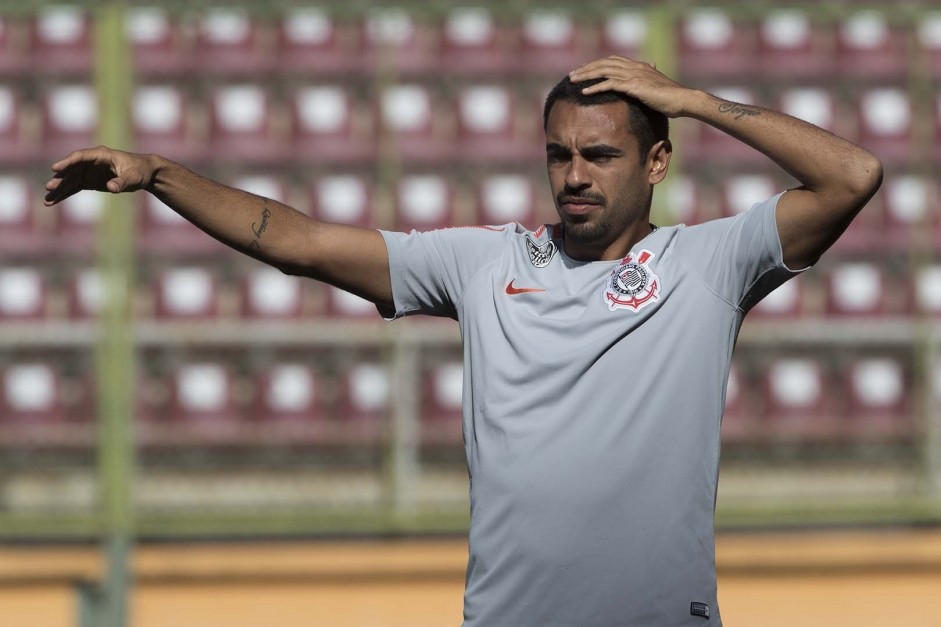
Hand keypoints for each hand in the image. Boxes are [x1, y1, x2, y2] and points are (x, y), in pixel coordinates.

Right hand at [44, 146, 157, 205]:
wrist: (144, 173)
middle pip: (71, 170)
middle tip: (49, 188)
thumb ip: (122, 181)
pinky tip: (53, 202)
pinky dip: (64, 194)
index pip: (80, 157)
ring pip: (70, 180)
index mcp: (101, 154)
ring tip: (47, 201)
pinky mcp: (88, 181)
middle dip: (60, 179)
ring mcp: (88, 171)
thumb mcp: (134, 177)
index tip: (55, 168)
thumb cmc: (140, 171)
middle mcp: (91, 161)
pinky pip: (73, 188)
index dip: (67, 162)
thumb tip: (111, 187)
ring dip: (59, 190)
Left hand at [568, 56, 694, 118]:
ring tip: (572, 81)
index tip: (585, 70)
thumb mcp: (657, 87)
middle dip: (586, 68)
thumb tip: (648, 77)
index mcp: (639, 66)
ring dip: (586, 76)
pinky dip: (595, 87)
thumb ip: (648, 82)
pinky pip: (610, 85)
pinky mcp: (634, 86)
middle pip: (604, 64)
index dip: (597, 64)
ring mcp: (634, 75)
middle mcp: (635, 67)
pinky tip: (584, 92)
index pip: (613, 60)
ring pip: (604, 71)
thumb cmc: (671, 97)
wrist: (682, 100)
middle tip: (572, 74)